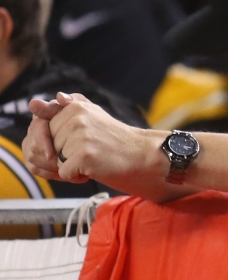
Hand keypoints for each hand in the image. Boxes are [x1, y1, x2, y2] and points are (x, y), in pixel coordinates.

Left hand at [26, 92, 148, 183]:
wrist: (143, 155)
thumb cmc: (115, 138)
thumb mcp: (91, 115)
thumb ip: (62, 108)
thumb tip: (32, 103)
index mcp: (74, 106)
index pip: (43, 130)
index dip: (55, 143)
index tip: (76, 143)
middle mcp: (75, 117)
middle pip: (46, 147)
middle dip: (61, 156)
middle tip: (87, 153)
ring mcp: (80, 135)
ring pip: (54, 161)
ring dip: (69, 166)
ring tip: (93, 159)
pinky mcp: (84, 155)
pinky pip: (64, 173)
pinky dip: (76, 177)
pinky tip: (94, 169)